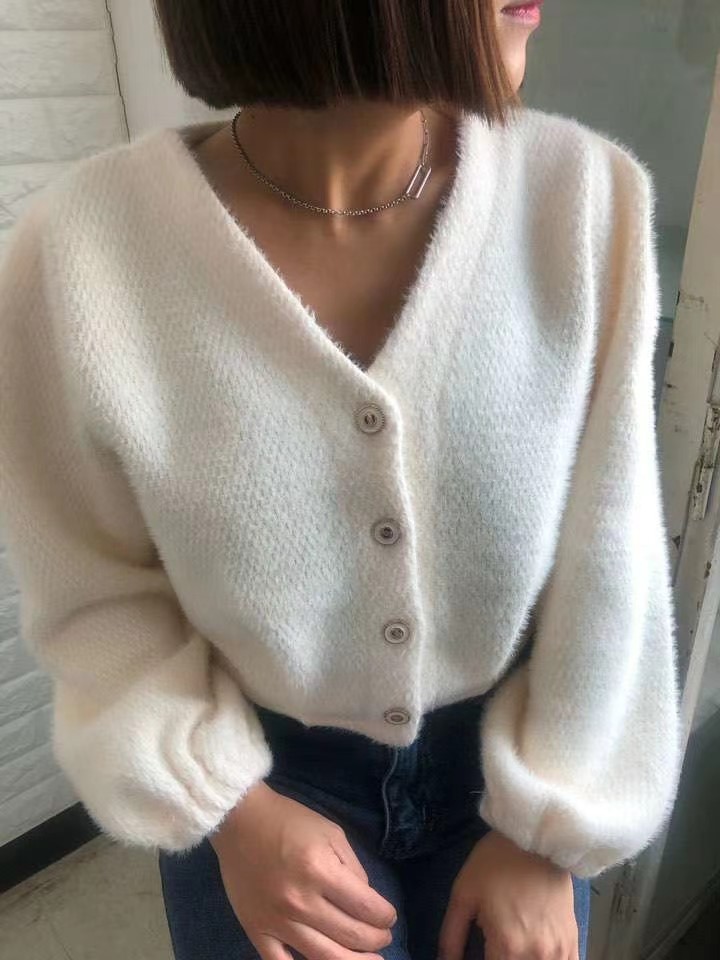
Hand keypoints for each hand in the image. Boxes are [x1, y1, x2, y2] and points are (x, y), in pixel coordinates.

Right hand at [209, 779, 397, 959]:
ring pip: (324, 958)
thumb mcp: (331, 832)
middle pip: (350, 935)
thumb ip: (352, 867)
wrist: (240, 820)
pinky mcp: (257, 931)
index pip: (366, 907)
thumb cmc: (289, 821)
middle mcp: (300, 901)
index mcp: (321, 871)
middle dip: (376, 940)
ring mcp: (277, 921)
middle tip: (383, 937)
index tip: (388, 916)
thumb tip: (365, 900)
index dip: (385, 916)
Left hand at [438, 829, 578, 959]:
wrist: (536, 836)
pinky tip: (534, 954)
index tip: (476, 952)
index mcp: (507, 947)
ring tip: (508, 949)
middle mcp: (537, 956)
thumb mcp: (463, 895)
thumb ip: (451, 938)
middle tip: (490, 947)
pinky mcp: (572, 940)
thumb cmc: (496, 862)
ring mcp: (559, 951)